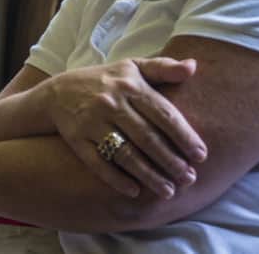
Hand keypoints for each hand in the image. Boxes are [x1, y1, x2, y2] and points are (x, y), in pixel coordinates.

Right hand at [45, 57, 206, 198]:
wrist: (57, 92)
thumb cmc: (104, 81)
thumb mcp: (132, 67)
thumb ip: (163, 68)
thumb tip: (193, 67)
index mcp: (129, 85)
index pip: (163, 113)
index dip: (184, 136)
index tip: (201, 156)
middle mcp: (110, 103)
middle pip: (147, 137)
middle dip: (170, 161)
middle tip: (188, 178)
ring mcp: (91, 123)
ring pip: (125, 153)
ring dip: (149, 175)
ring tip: (168, 191)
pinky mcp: (76, 139)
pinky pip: (98, 163)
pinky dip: (116, 178)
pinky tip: (134, 191)